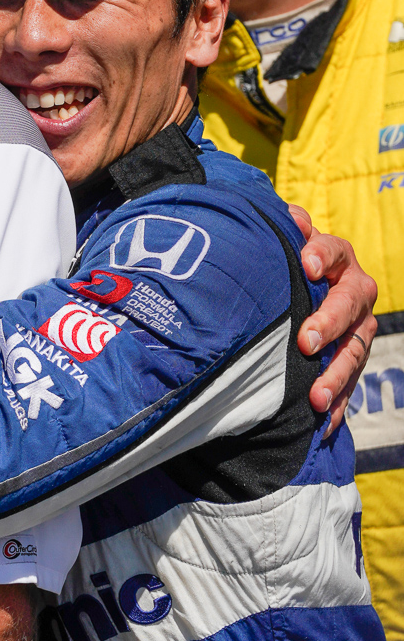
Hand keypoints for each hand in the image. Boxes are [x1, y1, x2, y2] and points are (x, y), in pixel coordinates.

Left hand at [288, 205, 376, 432]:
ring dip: (336, 375)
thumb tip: (285, 217)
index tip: (305, 266)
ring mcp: (357, 327)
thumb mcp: (283, 244)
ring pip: (354, 350)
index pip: (332, 251)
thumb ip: (284, 230)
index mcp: (335, 257)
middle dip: (329, 323)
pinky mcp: (351, 357)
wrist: (298, 288)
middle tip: (306, 342)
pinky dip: (338, 405)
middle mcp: (353, 290)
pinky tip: (325, 424)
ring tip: (316, 398)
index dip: (320, 256)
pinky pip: (350, 384)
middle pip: (349, 305)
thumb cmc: (284, 265)